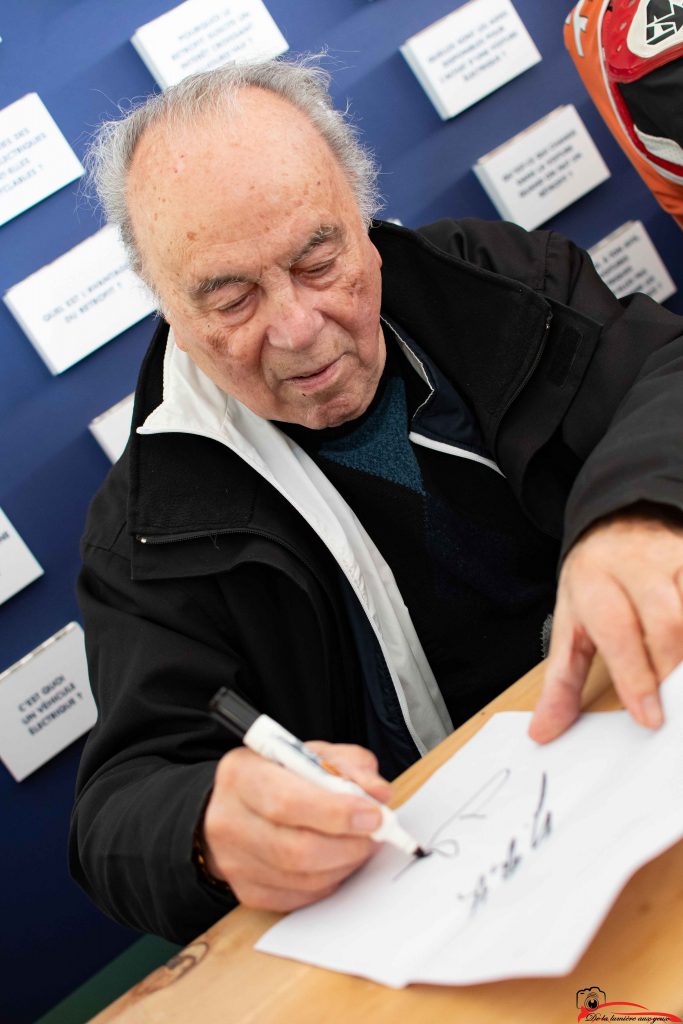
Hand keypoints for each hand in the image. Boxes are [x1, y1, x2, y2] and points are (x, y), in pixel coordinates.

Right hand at [201, 741, 391, 911]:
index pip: (287, 802)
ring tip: (360, 844)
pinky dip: (329, 881)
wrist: (238, 804)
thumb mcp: (312, 754)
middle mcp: (229, 820)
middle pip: (295, 849)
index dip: (336, 813)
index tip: (373, 815)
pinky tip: (337, 861)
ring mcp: (234, 861)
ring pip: (302, 878)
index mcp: (242, 775)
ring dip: (344, 864)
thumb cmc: (279, 776)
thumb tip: (379, 794)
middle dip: (348, 845)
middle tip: (375, 834)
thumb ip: (349, 766)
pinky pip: (300, 897)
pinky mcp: (248, 891)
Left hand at [529, 507, 682, 743]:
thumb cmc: (595, 582)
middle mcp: (635, 565)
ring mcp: (675, 558)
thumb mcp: (569, 624)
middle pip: (664, 620)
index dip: (634, 677)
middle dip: (671, 668)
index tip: (649, 717)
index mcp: (594, 581)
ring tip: (682, 684)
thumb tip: (543, 730)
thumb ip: (561, 681)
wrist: (619, 523)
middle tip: (673, 708)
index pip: (617, 631)